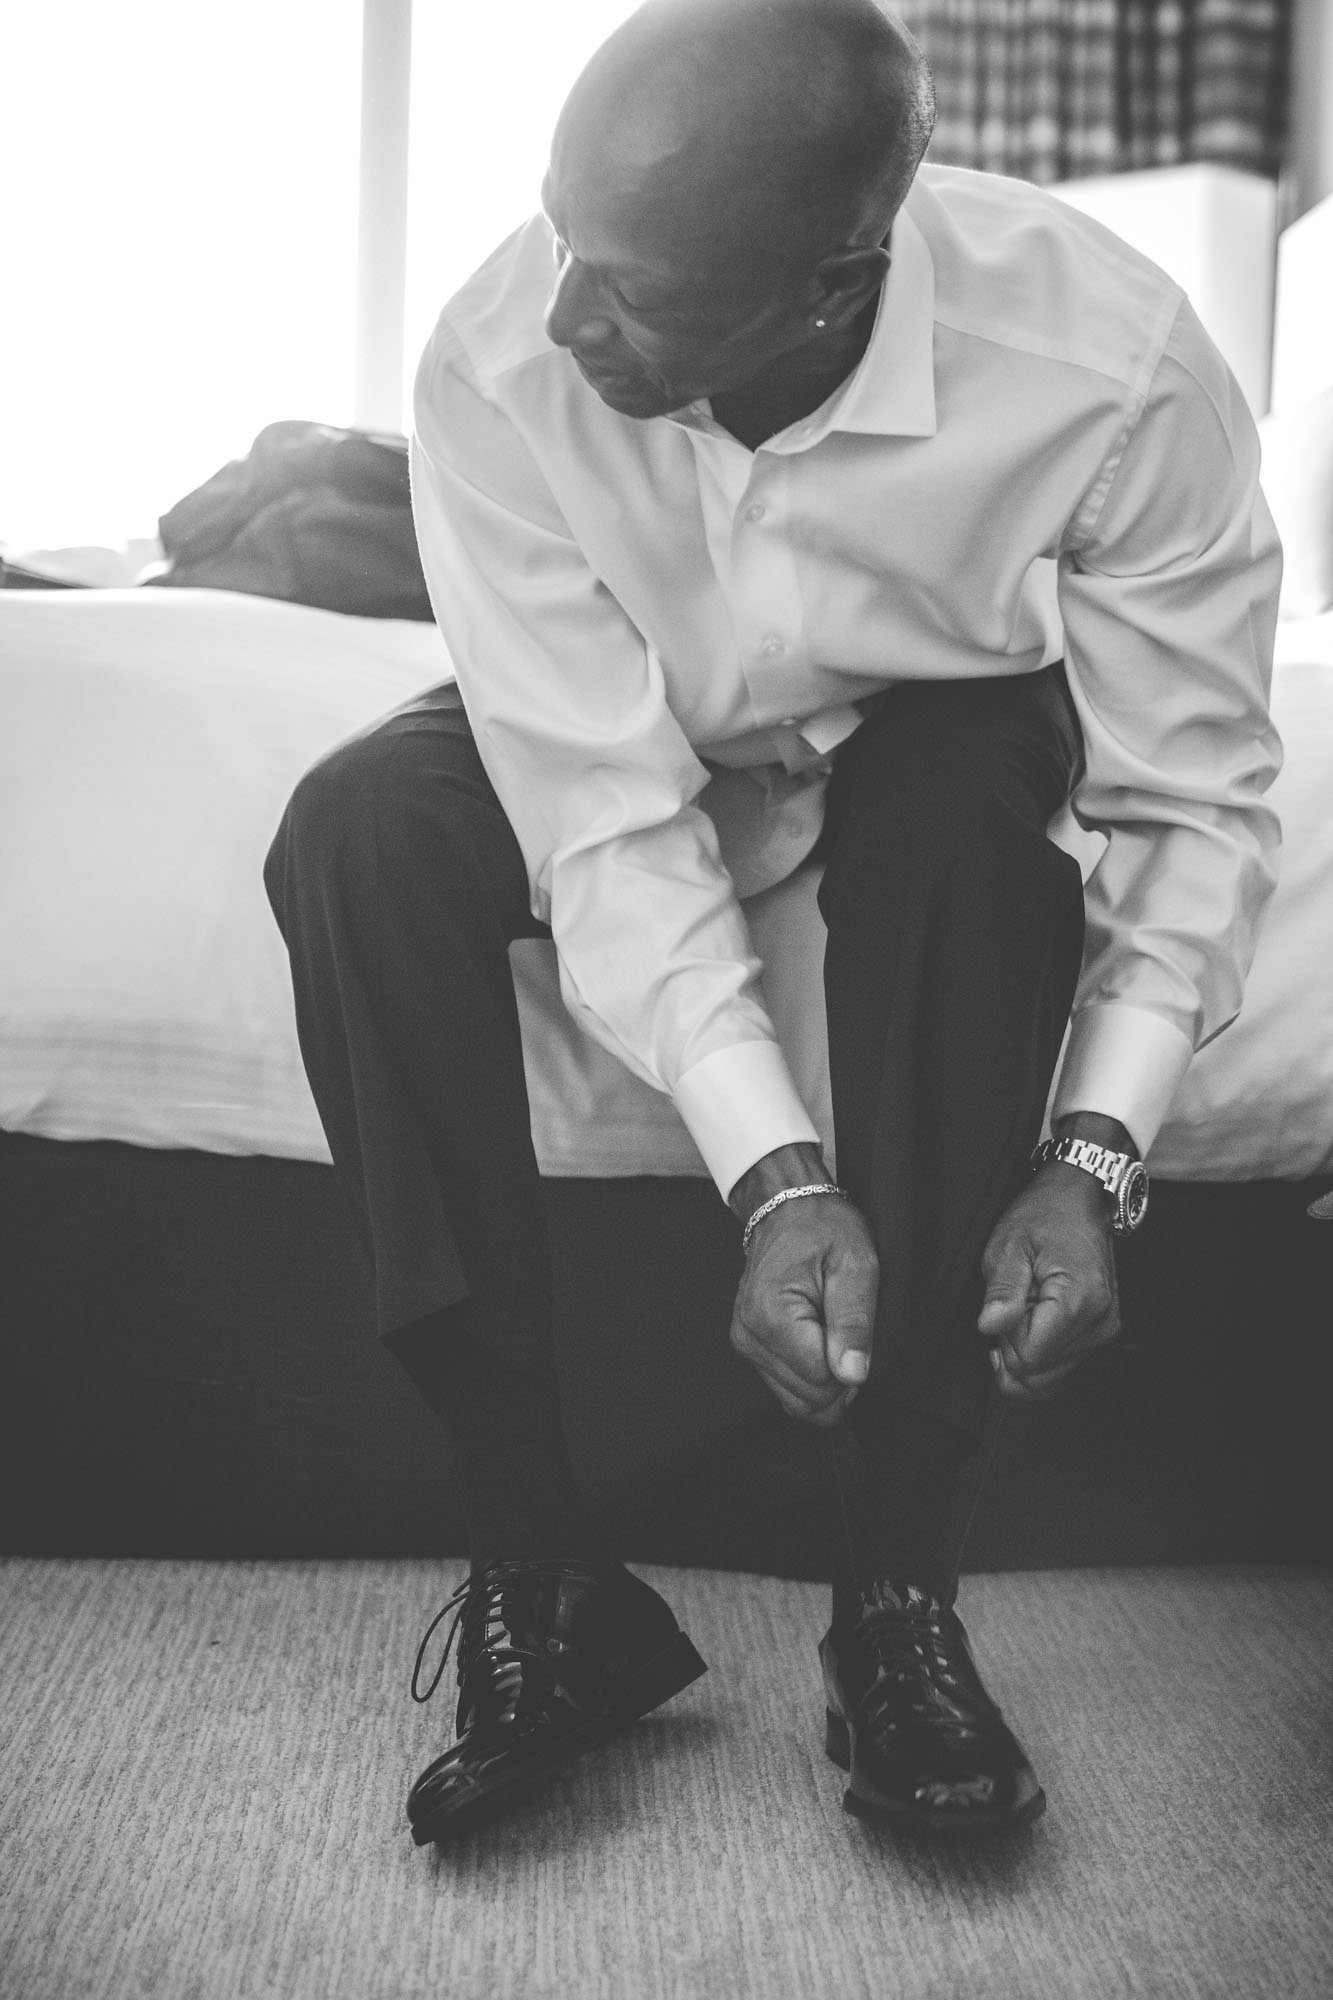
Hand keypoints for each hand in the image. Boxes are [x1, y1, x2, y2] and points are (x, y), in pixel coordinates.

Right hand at [728, 1156, 878, 1425]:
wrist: (789, 1209)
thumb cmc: (824, 1229)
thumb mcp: (855, 1265)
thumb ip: (855, 1322)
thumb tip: (853, 1375)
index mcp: (771, 1315)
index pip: (821, 1380)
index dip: (851, 1366)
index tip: (858, 1332)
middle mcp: (749, 1334)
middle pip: (807, 1398)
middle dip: (839, 1379)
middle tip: (851, 1336)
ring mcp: (745, 1343)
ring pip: (796, 1400)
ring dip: (825, 1381)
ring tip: (836, 1336)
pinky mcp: (749, 1346)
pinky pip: (785, 1387)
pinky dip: (810, 1377)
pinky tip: (821, 1345)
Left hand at [977, 1165, 1120, 1399]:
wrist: (1077, 1200)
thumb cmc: (1043, 1216)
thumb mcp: (1008, 1245)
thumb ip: (1001, 1290)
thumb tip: (990, 1326)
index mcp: (1079, 1300)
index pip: (1029, 1356)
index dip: (1005, 1335)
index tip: (1008, 1300)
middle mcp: (1100, 1322)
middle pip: (1039, 1373)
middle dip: (1014, 1346)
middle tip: (1015, 1302)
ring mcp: (1104, 1330)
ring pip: (1049, 1378)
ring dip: (1026, 1349)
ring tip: (1026, 1305)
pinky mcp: (1101, 1333)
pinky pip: (1061, 1367)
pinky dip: (1039, 1352)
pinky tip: (1032, 1322)